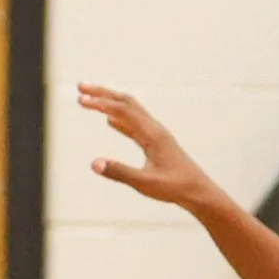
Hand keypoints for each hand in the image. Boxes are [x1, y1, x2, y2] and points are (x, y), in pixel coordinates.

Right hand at [79, 84, 223, 216]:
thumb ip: (119, 172)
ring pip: (130, 111)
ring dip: (109, 103)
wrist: (197, 191)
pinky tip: (109, 121)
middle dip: (102, 93)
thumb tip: (93, 164)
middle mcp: (154, 129)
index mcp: (152, 134)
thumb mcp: (144, 183)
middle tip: (80, 87)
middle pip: (126, 102)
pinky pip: (134, 125)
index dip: (100, 104)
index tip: (80, 101)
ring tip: (90, 99)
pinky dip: (119, 119)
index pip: (122, 111)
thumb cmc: (174, 187)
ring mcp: (155, 135)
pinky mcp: (155, 143)